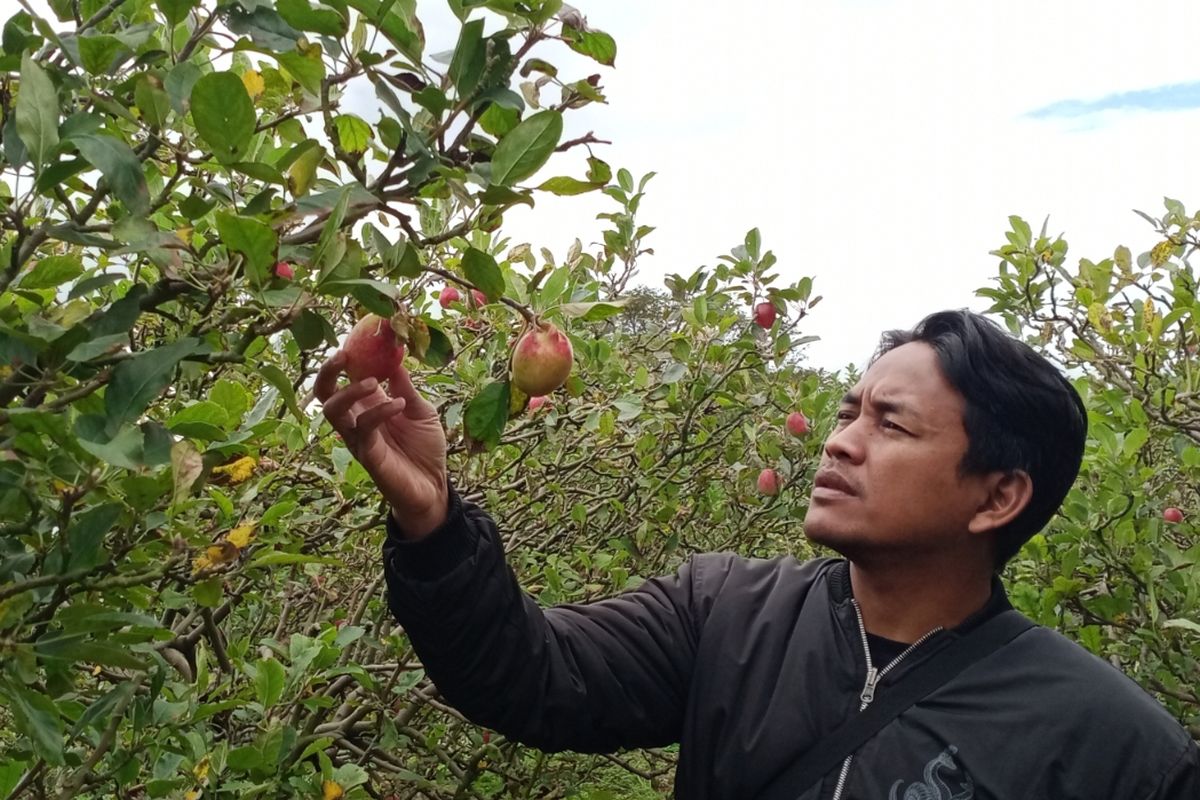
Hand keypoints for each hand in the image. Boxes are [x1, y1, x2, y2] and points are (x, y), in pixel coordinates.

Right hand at [315, 351, 448, 538]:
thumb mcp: (420, 409)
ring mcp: (358, 438)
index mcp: (368, 405)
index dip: (345, 359)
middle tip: (343, 355)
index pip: (345, 378)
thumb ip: (405, 386)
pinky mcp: (367, 455)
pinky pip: (362, 429)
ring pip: (332, 412)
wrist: (434, 485)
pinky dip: (379, 412)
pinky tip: (399, 405)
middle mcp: (356, 419)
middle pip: (324, 393)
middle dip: (327, 372)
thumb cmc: (425, 447)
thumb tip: (395, 356)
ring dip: (350, 392)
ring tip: (374, 382)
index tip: (355, 338)